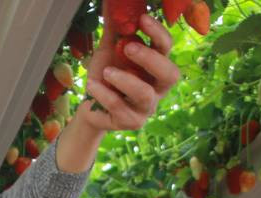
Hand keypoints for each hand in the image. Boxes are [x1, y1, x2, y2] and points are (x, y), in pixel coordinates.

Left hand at [78, 10, 179, 132]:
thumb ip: (116, 28)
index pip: (167, 49)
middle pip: (170, 75)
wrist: (90, 104)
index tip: (141, 19)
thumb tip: (113, 1)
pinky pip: (120, 108)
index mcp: (156, 66)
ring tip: (106, 71)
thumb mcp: (110, 49)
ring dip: (126, 80)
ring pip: (145, 95)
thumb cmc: (106, 75)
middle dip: (150, 59)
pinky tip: (92, 84)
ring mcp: (145, 107)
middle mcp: (157, 87)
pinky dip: (104, 94)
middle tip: (129, 47)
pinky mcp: (130, 122)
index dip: (158, 34)